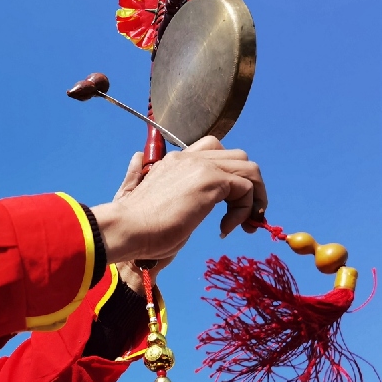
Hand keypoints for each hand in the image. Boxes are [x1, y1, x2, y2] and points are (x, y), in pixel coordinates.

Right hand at [90, 136, 266, 265]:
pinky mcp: (211, 181)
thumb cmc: (132, 223)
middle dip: (249, 187)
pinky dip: (245, 211)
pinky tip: (225, 229)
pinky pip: (246, 189)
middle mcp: (189, 158)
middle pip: (238, 158)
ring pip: (249, 169)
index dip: (228, 178)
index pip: (214, 152)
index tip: (225, 207)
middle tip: (243, 217)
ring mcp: (201, 166)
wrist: (127, 228)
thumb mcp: (140, 195)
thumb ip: (139, 175)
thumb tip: (137, 157)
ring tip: (244, 224)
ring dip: (254, 197)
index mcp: (174, 162)